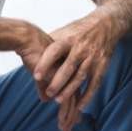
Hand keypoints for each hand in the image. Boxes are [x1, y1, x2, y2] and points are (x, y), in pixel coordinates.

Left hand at [31, 15, 117, 130]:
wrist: (106, 24)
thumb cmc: (79, 30)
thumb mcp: (63, 31)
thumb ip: (48, 43)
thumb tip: (25, 49)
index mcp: (68, 39)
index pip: (54, 52)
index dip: (44, 64)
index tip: (35, 76)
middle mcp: (81, 49)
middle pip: (68, 68)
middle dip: (57, 82)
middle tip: (47, 92)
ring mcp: (93, 58)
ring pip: (80, 77)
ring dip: (70, 90)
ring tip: (58, 101)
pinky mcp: (102, 66)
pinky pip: (95, 83)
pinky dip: (88, 95)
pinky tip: (79, 106)